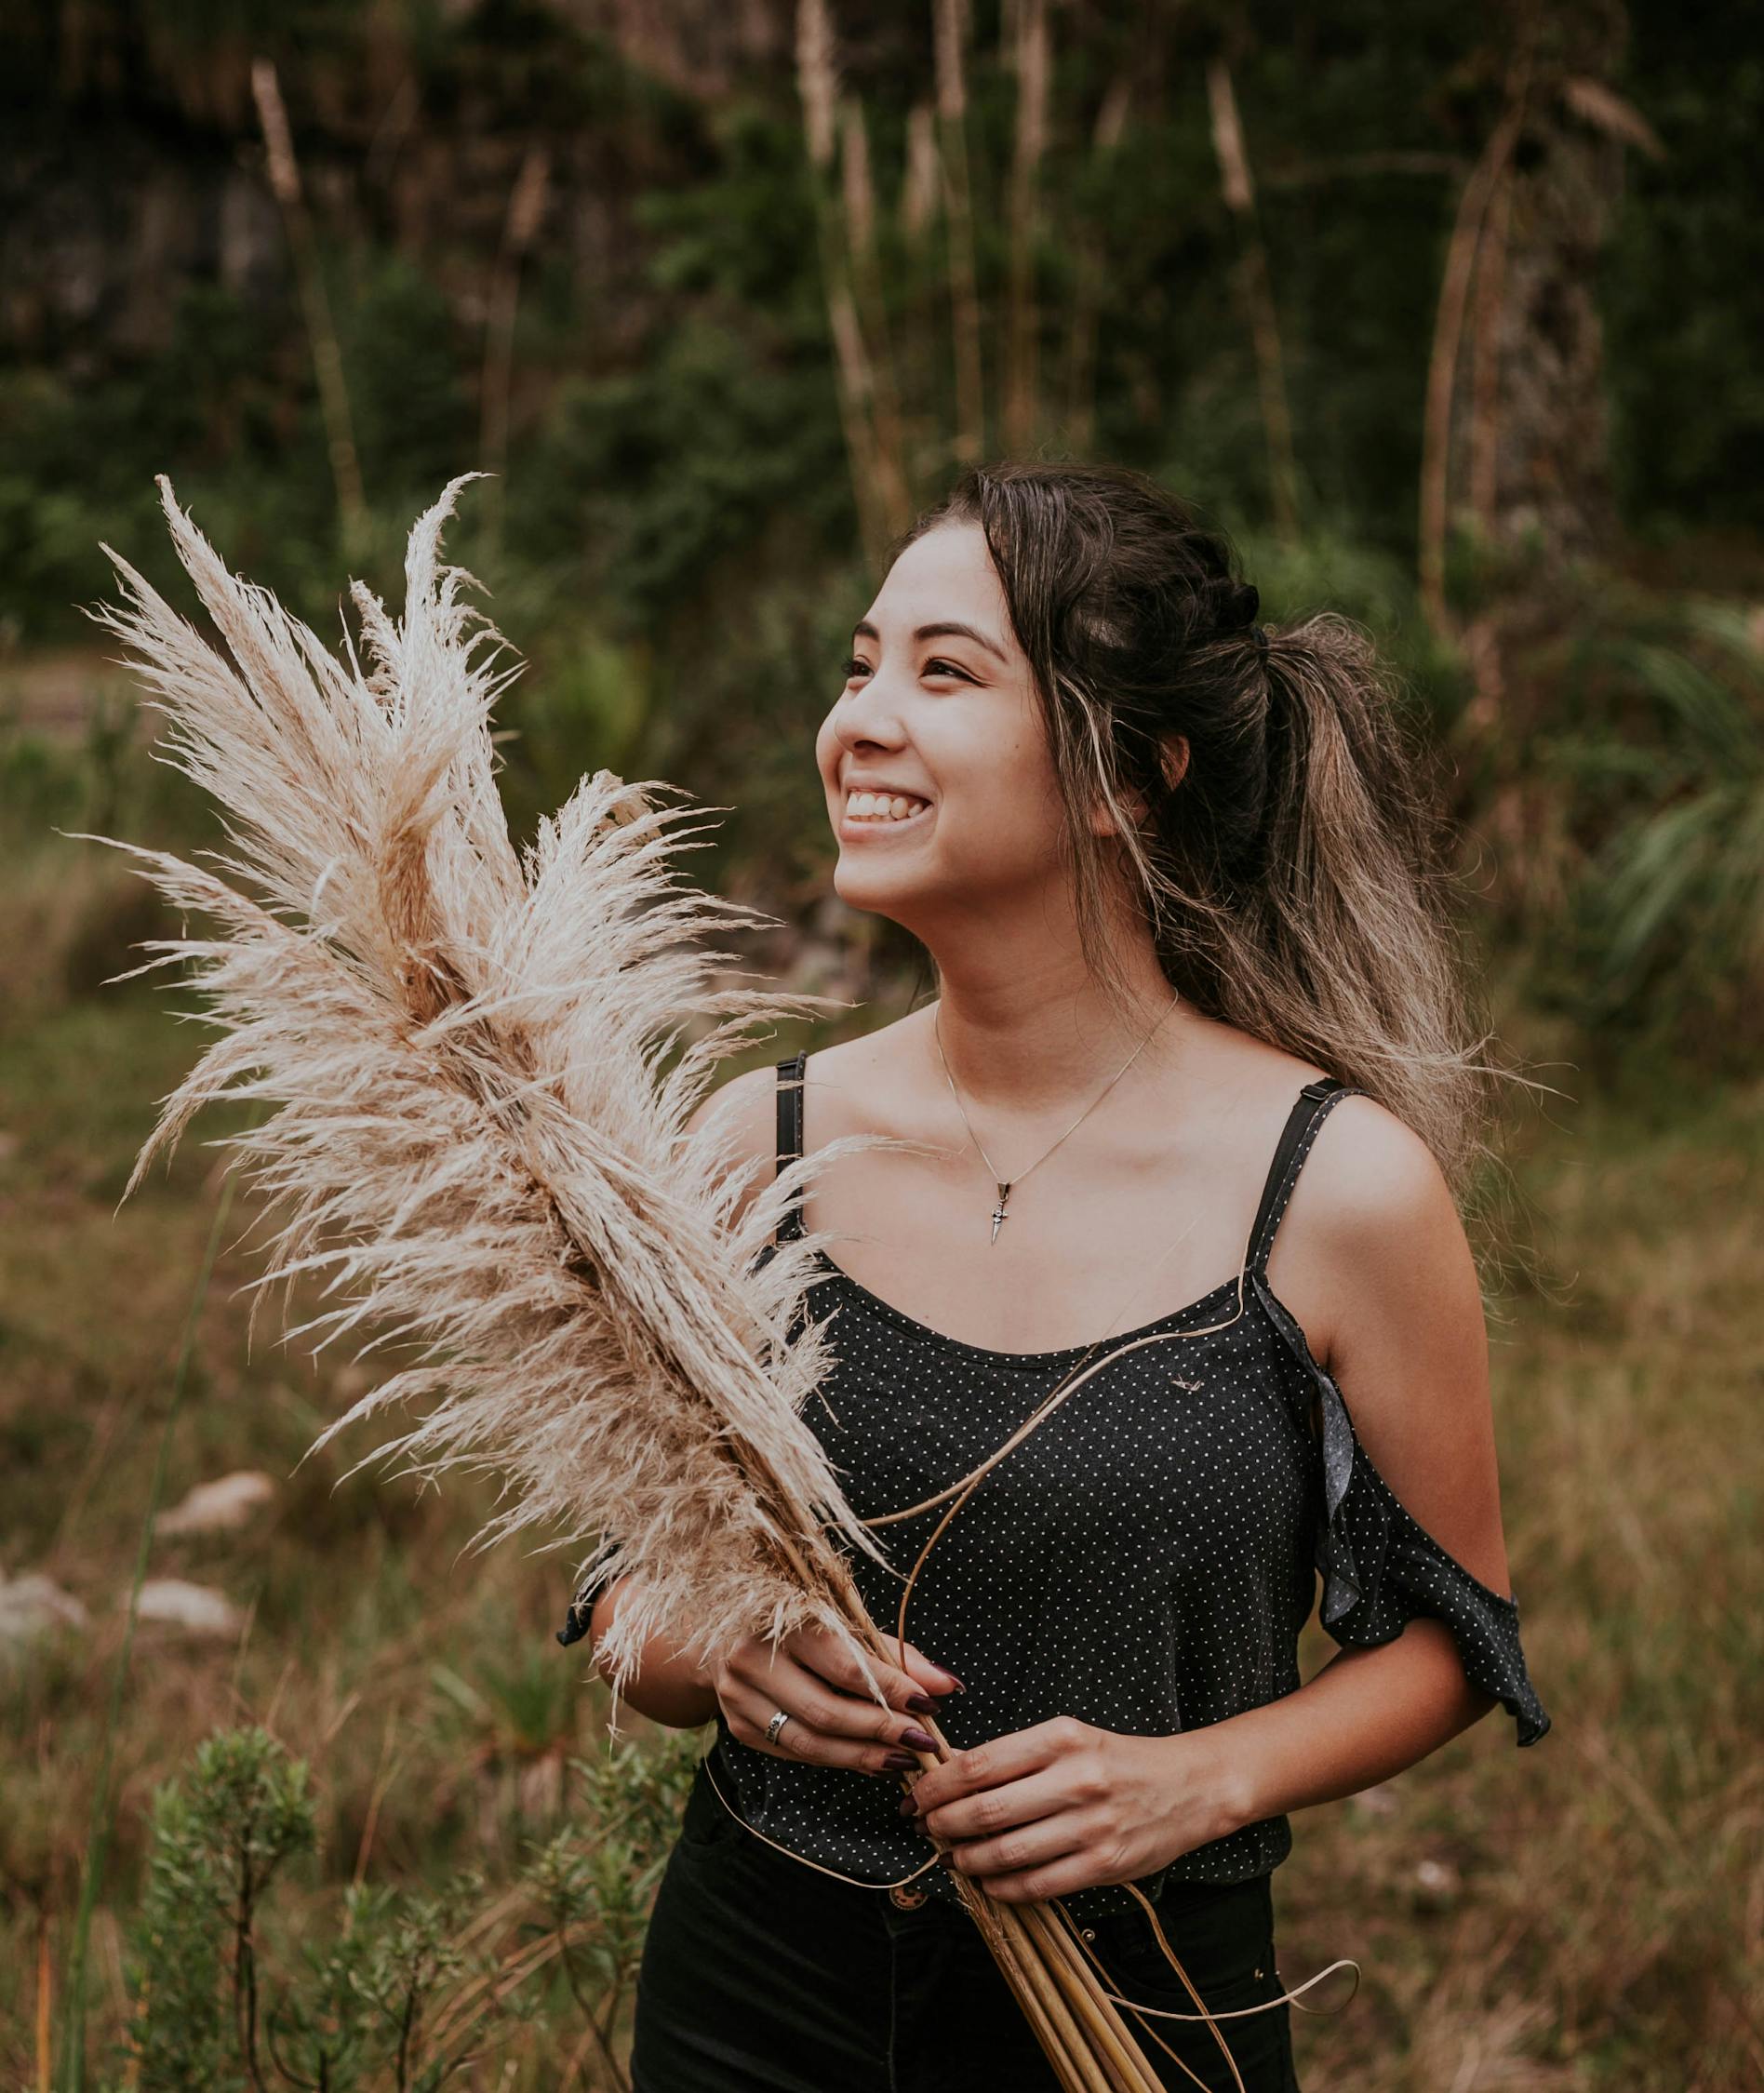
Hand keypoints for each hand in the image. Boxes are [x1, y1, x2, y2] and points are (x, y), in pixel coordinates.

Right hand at [707, 1623, 963, 1777]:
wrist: (725, 1636)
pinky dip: (837, 1759)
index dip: (890, 1688)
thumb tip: (946, 1686)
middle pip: (826, 1710)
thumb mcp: (844, 1624)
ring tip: (903, 1759)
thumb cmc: (799, 1625)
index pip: (844, 1665)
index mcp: (782, 1620)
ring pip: (809, 1741)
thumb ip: (892, 1654)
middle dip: (881, 1729)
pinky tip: (870, 1760)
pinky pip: (794, 1752)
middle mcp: (753, 1658)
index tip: (930, 1705)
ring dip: (863, 1755)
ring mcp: (739, 1696)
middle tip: (922, 1741)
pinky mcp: (737, 1727)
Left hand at [902, 1717, 1247, 1903]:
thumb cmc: (1115, 1760)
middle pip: (985, 1810)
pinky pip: (1037, 1884)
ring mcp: (1091, 1825)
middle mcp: (1075, 1779)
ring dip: (967, 1859)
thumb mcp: (1068, 1739)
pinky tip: (989, 1879)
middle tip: (927, 1828)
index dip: (937, 1786)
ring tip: (954, 1856)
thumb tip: (949, 1774)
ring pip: (1006, 1851)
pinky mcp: (1104, 1864)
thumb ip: (1014, 1756)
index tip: (916, 1796)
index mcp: (1061, 1738)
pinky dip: (1003, 1886)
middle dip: (943, 1824)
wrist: (1188, 1786)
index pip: (979, 1765)